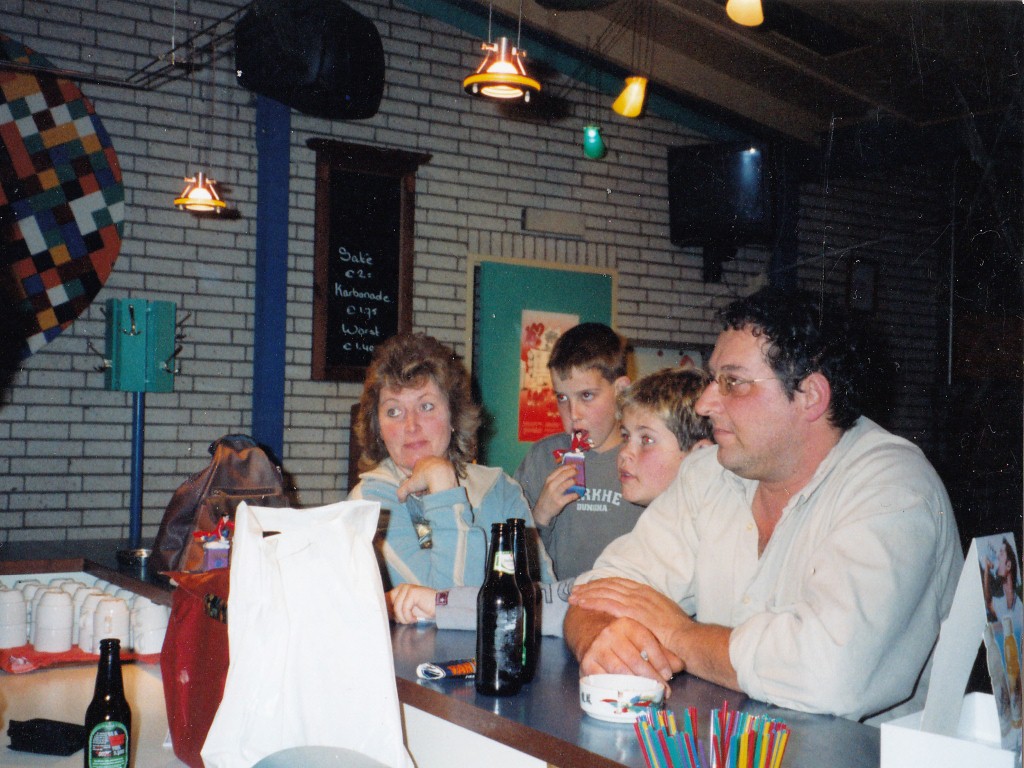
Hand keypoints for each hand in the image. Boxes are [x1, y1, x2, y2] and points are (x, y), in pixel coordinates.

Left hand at [387, 584, 437, 622]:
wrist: (439, 607)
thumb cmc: (423, 609)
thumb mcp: (406, 610)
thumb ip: (396, 610)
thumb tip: (384, 615)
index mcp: (398, 591)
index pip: (385, 599)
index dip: (385, 611)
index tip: (390, 620)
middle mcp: (401, 587)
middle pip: (388, 605)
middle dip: (395, 616)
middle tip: (405, 621)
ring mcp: (407, 588)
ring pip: (397, 608)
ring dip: (404, 618)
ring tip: (411, 620)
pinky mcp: (412, 592)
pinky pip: (404, 608)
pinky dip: (409, 617)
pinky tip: (415, 618)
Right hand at [397, 456, 457, 500]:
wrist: (442, 476)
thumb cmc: (424, 479)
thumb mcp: (409, 486)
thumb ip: (401, 492)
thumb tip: (401, 500)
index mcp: (421, 461)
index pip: (416, 473)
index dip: (415, 484)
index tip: (416, 493)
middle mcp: (432, 460)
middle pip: (426, 475)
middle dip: (423, 486)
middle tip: (424, 494)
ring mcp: (443, 463)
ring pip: (435, 477)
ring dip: (432, 486)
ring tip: (432, 494)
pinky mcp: (451, 469)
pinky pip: (444, 478)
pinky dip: (441, 485)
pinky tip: (440, 491)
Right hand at [531, 463, 580, 525]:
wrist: (542, 510)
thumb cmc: (547, 496)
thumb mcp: (548, 485)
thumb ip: (557, 479)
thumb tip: (570, 472)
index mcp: (549, 480)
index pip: (559, 470)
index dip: (568, 466)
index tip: (575, 465)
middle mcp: (551, 486)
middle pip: (563, 475)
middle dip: (572, 472)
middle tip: (578, 472)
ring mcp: (555, 494)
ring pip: (566, 484)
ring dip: (573, 481)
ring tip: (578, 481)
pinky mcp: (559, 502)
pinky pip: (570, 496)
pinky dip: (576, 494)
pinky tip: (579, 493)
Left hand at [570, 578, 690, 650]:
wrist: (688, 640)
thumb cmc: (679, 635)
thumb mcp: (664, 618)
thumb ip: (650, 615)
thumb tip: (642, 619)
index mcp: (647, 592)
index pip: (620, 583)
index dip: (603, 584)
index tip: (589, 587)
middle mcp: (640, 593)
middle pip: (610, 585)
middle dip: (591, 587)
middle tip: (575, 591)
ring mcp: (637, 601)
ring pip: (606, 592)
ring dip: (588, 594)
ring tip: (573, 597)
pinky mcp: (633, 611)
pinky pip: (608, 603)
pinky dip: (594, 602)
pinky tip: (582, 603)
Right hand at [577, 614, 681, 685]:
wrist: (588, 634)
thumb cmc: (621, 640)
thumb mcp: (640, 639)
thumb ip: (660, 651)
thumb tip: (680, 666)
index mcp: (626, 624)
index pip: (646, 641)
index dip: (660, 659)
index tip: (668, 674)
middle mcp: (610, 633)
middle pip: (635, 658)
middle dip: (651, 677)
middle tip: (662, 691)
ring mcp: (597, 647)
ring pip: (620, 670)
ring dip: (636, 685)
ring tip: (648, 695)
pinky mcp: (587, 662)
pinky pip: (604, 679)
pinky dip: (616, 688)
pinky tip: (627, 695)